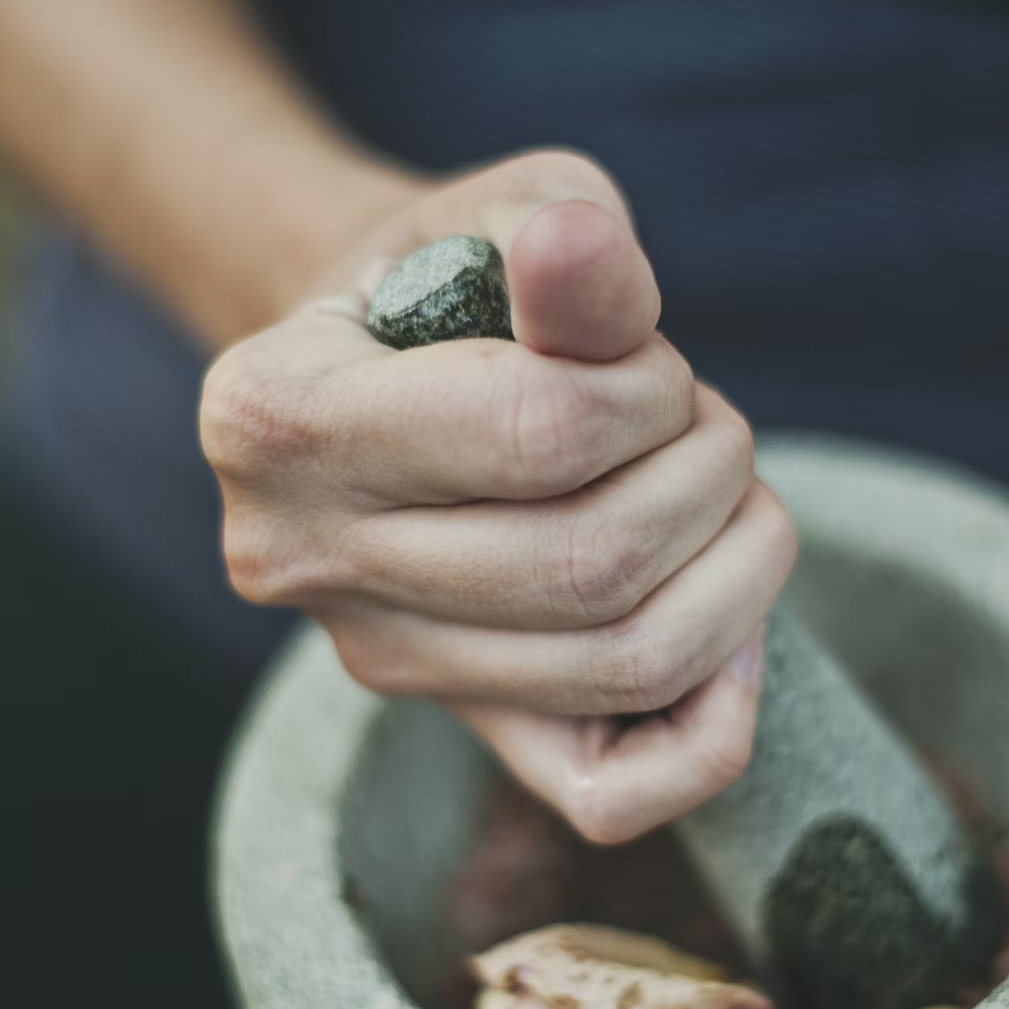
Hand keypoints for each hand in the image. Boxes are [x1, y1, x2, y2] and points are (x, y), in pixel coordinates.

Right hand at [201, 149, 795, 842]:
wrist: (387, 368)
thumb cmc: (456, 281)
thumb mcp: (503, 214)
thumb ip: (556, 236)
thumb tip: (581, 246)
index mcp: (272, 413)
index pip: (538, 433)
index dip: (651, 391)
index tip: (649, 359)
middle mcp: (296, 558)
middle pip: (592, 566)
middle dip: (706, 474)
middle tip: (704, 422)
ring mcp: (374, 657)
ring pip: (623, 666)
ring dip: (736, 567)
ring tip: (722, 492)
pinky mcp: (458, 726)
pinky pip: (612, 794)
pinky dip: (715, 722)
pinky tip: (727, 625)